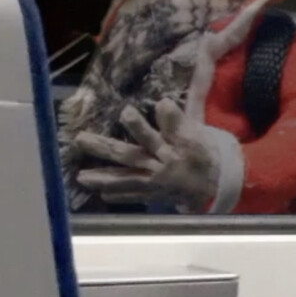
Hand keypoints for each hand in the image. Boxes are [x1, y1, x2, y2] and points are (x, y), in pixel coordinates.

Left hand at [72, 99, 219, 210]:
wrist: (215, 186)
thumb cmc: (203, 153)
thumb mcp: (197, 132)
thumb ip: (177, 119)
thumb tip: (162, 102)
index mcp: (176, 146)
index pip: (166, 130)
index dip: (153, 120)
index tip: (141, 107)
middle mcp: (163, 164)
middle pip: (132, 154)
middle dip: (106, 147)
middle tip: (81, 139)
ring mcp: (156, 182)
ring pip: (126, 178)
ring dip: (104, 177)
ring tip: (81, 177)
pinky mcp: (153, 193)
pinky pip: (133, 194)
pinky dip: (119, 194)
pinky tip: (102, 193)